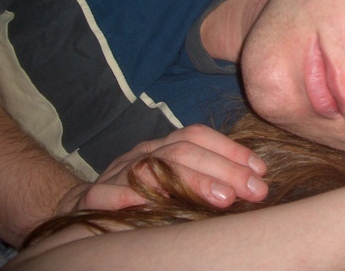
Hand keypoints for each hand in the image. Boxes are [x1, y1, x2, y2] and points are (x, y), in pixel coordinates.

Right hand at [57, 124, 267, 213]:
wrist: (83, 208)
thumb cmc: (141, 199)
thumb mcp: (173, 185)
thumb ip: (204, 181)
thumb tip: (252, 186)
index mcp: (163, 147)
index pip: (198, 136)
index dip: (231, 149)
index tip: (261, 170)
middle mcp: (142, 154)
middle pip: (184, 151)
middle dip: (224, 169)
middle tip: (253, 190)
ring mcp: (116, 174)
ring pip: (153, 169)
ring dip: (192, 182)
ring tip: (223, 198)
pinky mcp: (91, 199)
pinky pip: (106, 194)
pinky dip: (127, 198)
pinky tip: (151, 205)